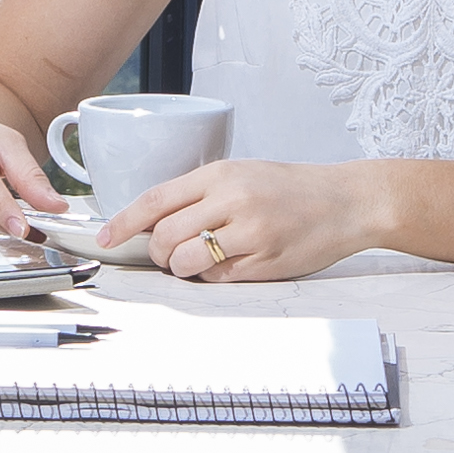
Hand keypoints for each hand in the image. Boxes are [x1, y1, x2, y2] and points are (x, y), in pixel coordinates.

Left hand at [100, 156, 371, 282]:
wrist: (347, 202)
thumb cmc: (293, 189)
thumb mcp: (243, 174)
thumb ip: (200, 194)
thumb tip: (153, 222)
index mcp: (221, 174)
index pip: (157, 199)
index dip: (124, 222)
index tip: (106, 238)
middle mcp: (233, 200)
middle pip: (166, 236)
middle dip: (159, 252)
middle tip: (170, 253)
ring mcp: (250, 232)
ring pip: (187, 261)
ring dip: (182, 268)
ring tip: (199, 262)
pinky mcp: (265, 262)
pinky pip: (218, 279)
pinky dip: (213, 277)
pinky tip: (231, 265)